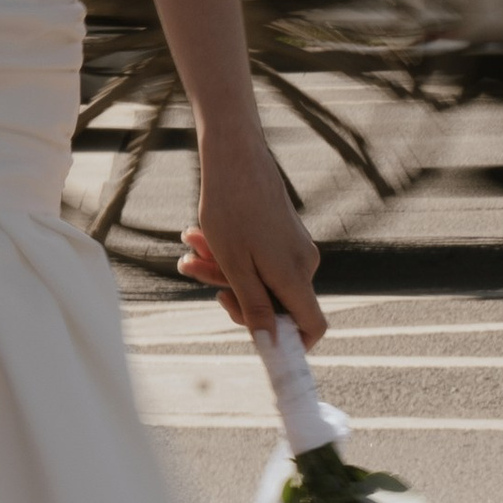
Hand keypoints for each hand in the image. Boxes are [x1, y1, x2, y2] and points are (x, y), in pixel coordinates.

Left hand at [178, 131, 322, 345]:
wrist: (234, 155)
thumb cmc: (232, 208)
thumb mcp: (236, 267)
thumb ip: (255, 309)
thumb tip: (271, 347)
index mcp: (296, 276)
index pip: (312, 326)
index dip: (290, 345)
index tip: (258, 345)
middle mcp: (302, 263)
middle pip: (275, 302)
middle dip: (232, 294)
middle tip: (196, 274)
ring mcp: (293, 247)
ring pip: (258, 277)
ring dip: (221, 270)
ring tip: (189, 249)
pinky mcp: (281, 233)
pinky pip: (257, 257)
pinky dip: (229, 254)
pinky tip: (200, 238)